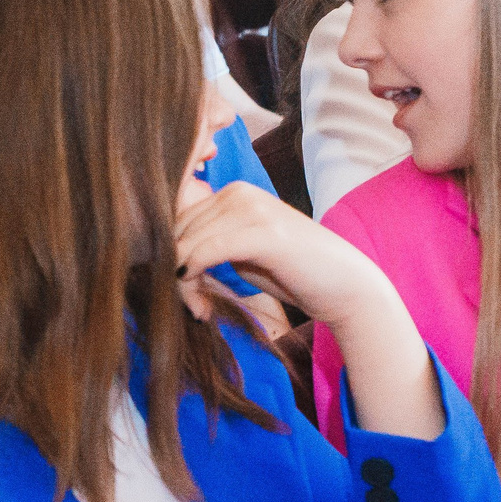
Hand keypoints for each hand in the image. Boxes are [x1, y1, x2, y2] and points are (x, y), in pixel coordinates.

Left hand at [173, 179, 441, 438]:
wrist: (347, 287)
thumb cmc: (291, 273)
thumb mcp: (236, 255)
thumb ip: (201, 247)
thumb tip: (154, 257)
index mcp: (230, 192)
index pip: (173, 220)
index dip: (167, 257)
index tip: (182, 292)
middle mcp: (237, 191)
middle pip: (173, 231)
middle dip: (171, 273)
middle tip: (193, 306)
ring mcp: (250, 208)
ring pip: (183, 244)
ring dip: (181, 286)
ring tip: (200, 309)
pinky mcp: (261, 232)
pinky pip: (202, 253)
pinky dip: (191, 282)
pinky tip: (201, 306)